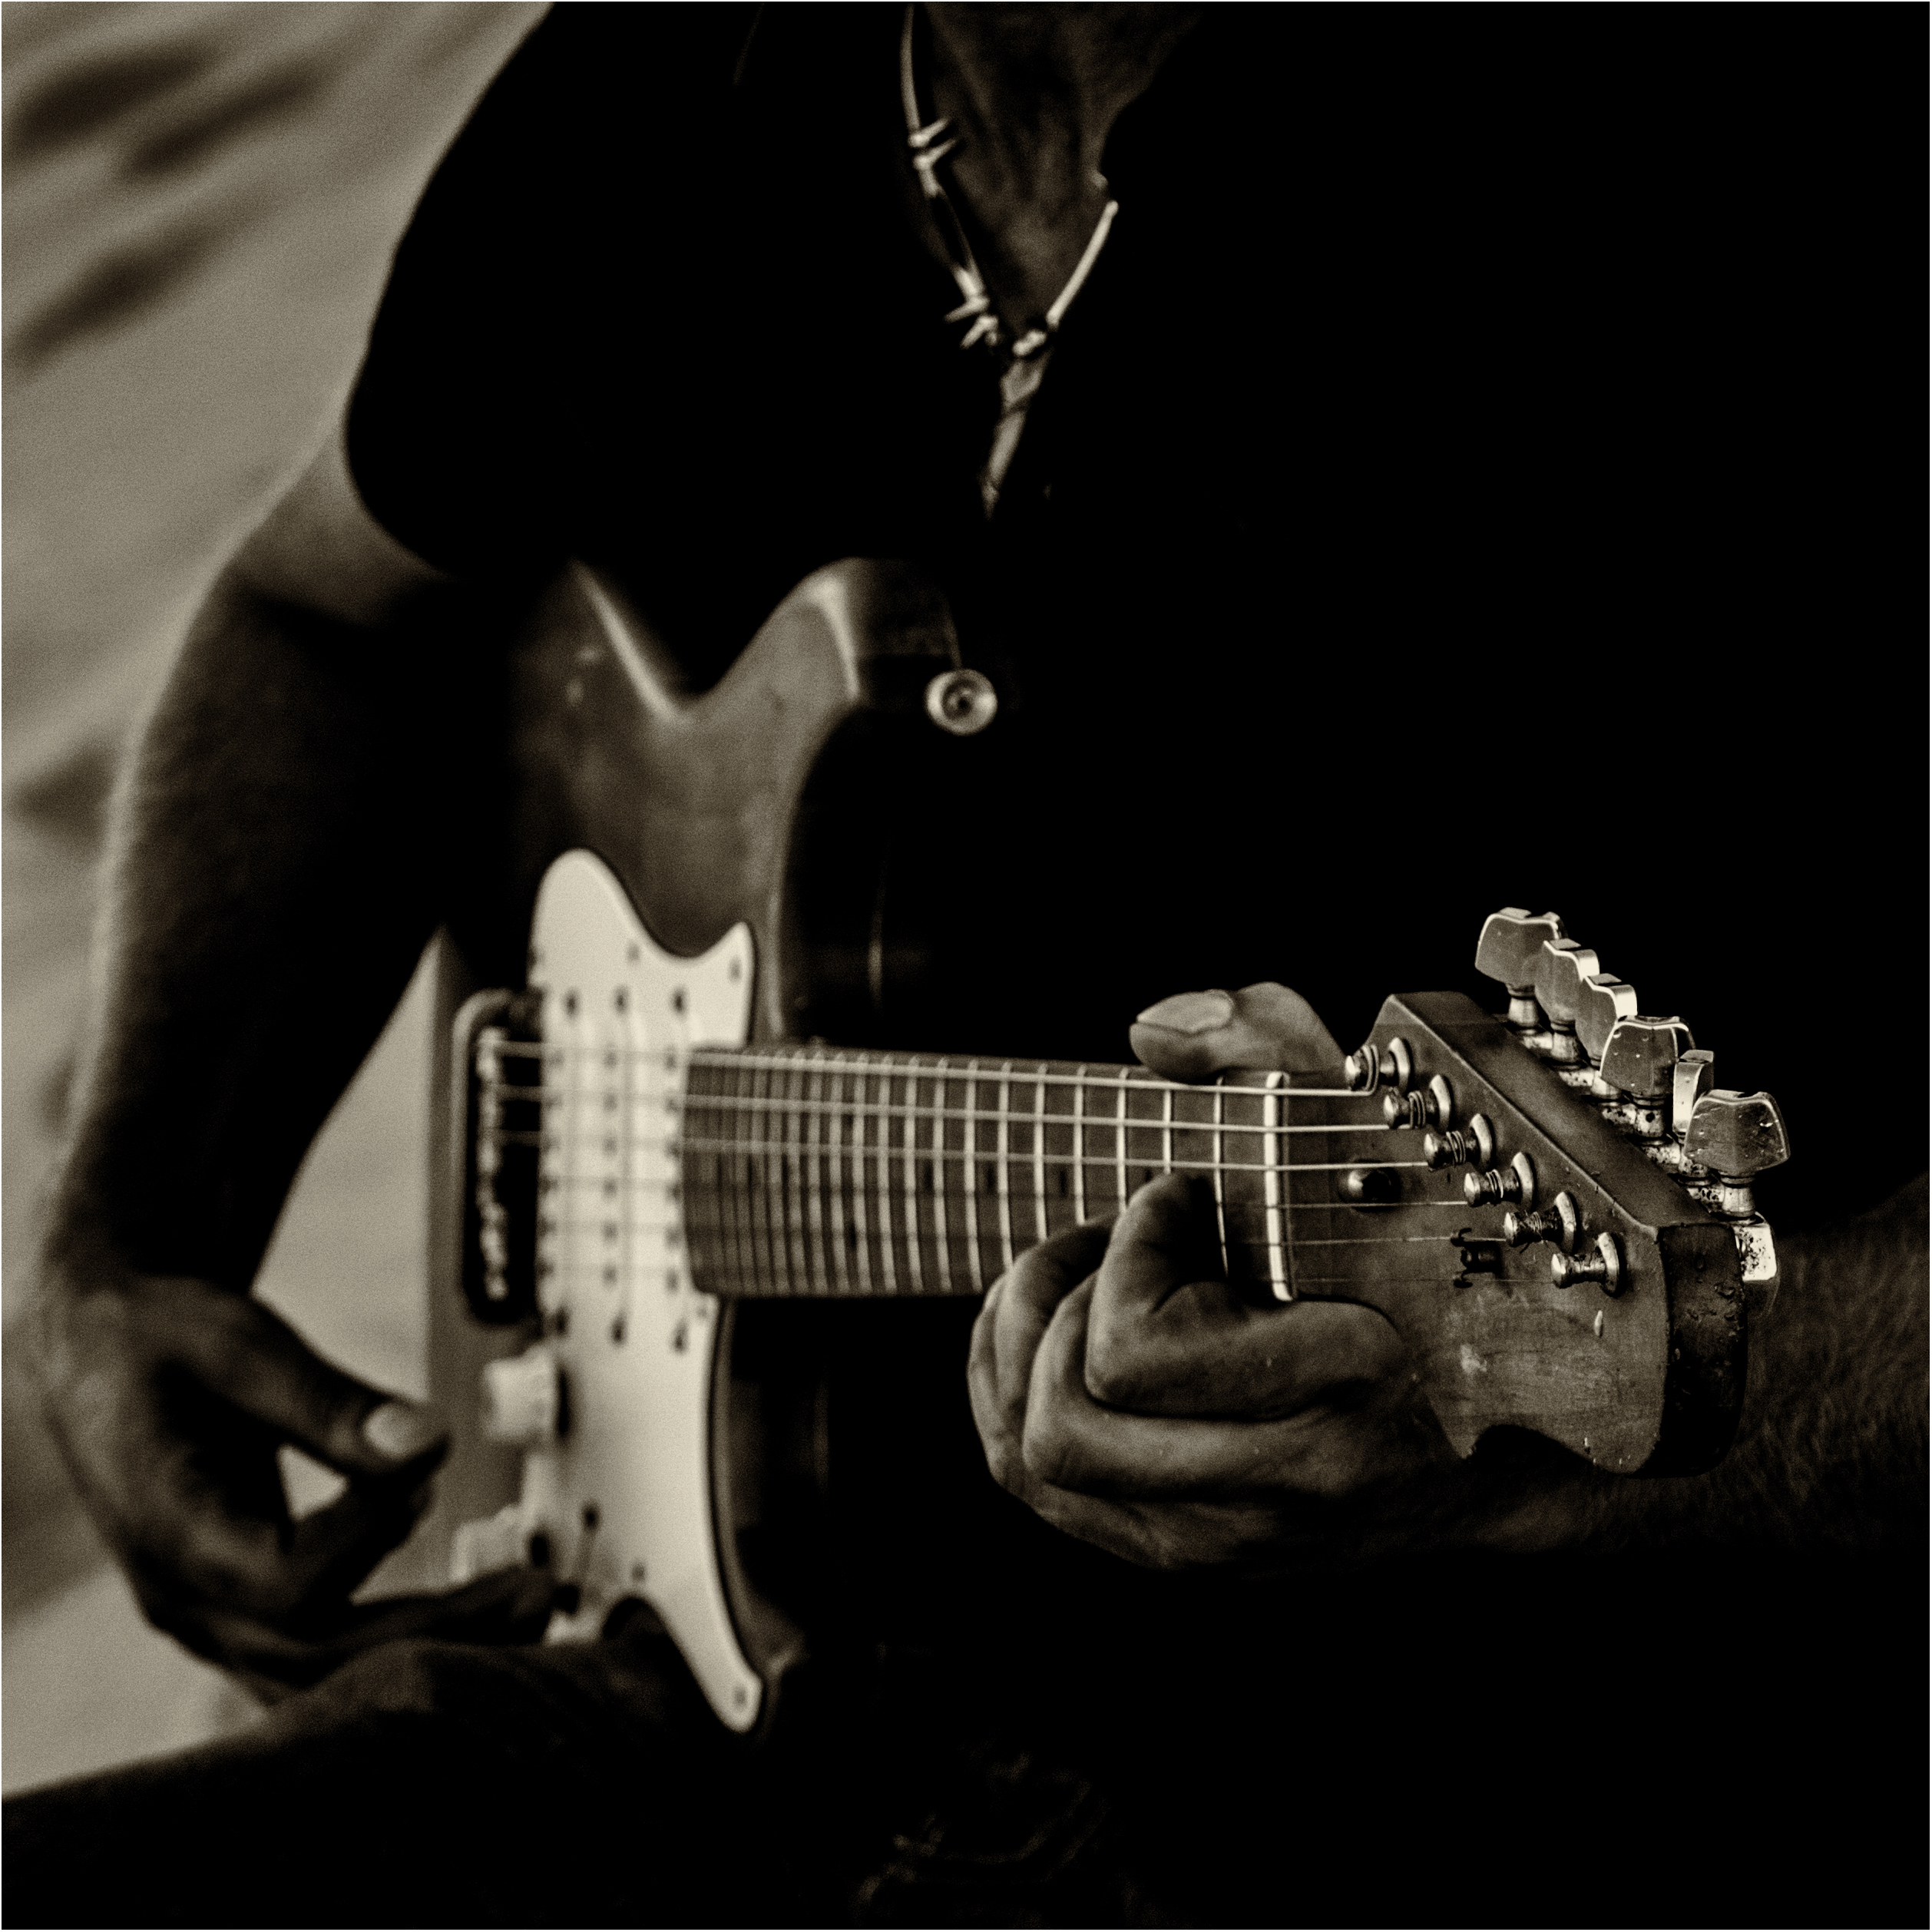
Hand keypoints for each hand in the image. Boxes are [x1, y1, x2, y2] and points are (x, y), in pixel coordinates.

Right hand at [29, 1265, 552, 1697]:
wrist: (106, 1350)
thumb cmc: (163, 1337)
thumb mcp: (239, 1345)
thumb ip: (328, 1402)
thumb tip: (429, 1442)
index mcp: (171, 1532)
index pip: (285, 1582)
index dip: (369, 1533)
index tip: (425, 1464)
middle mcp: (187, 1597)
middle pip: (318, 1655)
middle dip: (437, 1629)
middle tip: (535, 1586)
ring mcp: (212, 1615)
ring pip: (325, 1676)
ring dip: (432, 1649)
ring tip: (529, 1605)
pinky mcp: (245, 1608)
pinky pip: (324, 1656)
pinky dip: (403, 1642)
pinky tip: (478, 1611)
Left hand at [967, 983, 1513, 1570]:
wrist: (1515, 1435)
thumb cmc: (1431, 1253)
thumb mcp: (1370, 1120)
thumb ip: (1268, 1042)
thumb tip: (1152, 1032)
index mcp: (1339, 1389)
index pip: (1133, 1358)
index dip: (1127, 1254)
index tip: (1180, 1193)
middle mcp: (1275, 1491)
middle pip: (1061, 1425)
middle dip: (1057, 1306)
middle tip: (1111, 1242)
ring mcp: (1224, 1540)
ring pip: (1032, 1459)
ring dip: (1026, 1347)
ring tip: (1084, 1279)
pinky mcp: (1186, 1553)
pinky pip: (1034, 1485)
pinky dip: (1012, 1391)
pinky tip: (1061, 1327)